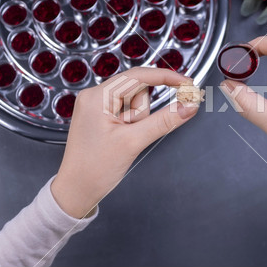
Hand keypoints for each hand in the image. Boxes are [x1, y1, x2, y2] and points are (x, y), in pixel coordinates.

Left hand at [51, 67, 198, 217]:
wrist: (77, 191)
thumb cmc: (95, 168)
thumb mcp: (134, 142)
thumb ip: (164, 121)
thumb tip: (189, 106)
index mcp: (97, 96)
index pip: (138, 76)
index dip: (165, 77)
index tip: (186, 82)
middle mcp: (95, 96)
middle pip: (137, 90)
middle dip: (143, 113)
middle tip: (137, 133)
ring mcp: (97, 106)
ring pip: (134, 102)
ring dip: (138, 121)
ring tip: (125, 140)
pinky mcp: (101, 116)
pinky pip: (127, 111)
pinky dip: (133, 124)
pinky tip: (123, 139)